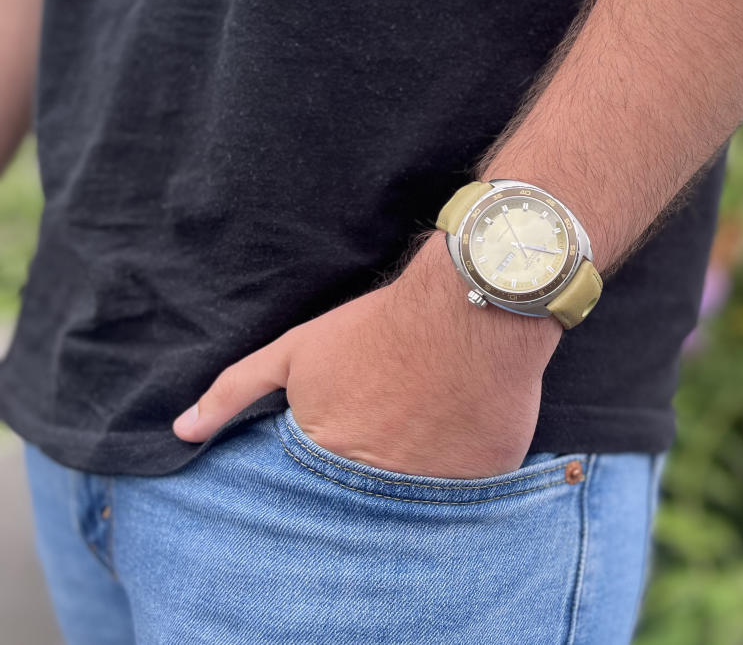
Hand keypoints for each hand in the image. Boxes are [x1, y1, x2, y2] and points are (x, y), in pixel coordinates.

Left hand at [172, 243, 562, 477]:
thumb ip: (236, 391)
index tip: (350, 440)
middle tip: (392, 440)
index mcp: (330, 460)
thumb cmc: (378, 328)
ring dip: (418, 484)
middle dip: (373, 481)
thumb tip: (183, 431)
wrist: (468, 308)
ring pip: (420, 507)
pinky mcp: (485, 482)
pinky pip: (469, 497)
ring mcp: (437, 489)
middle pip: (368, 505)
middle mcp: (381, 486)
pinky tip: (464, 443)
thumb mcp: (296, 352)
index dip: (332, 467)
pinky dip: (464, 479)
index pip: (315, 493)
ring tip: (427, 441)